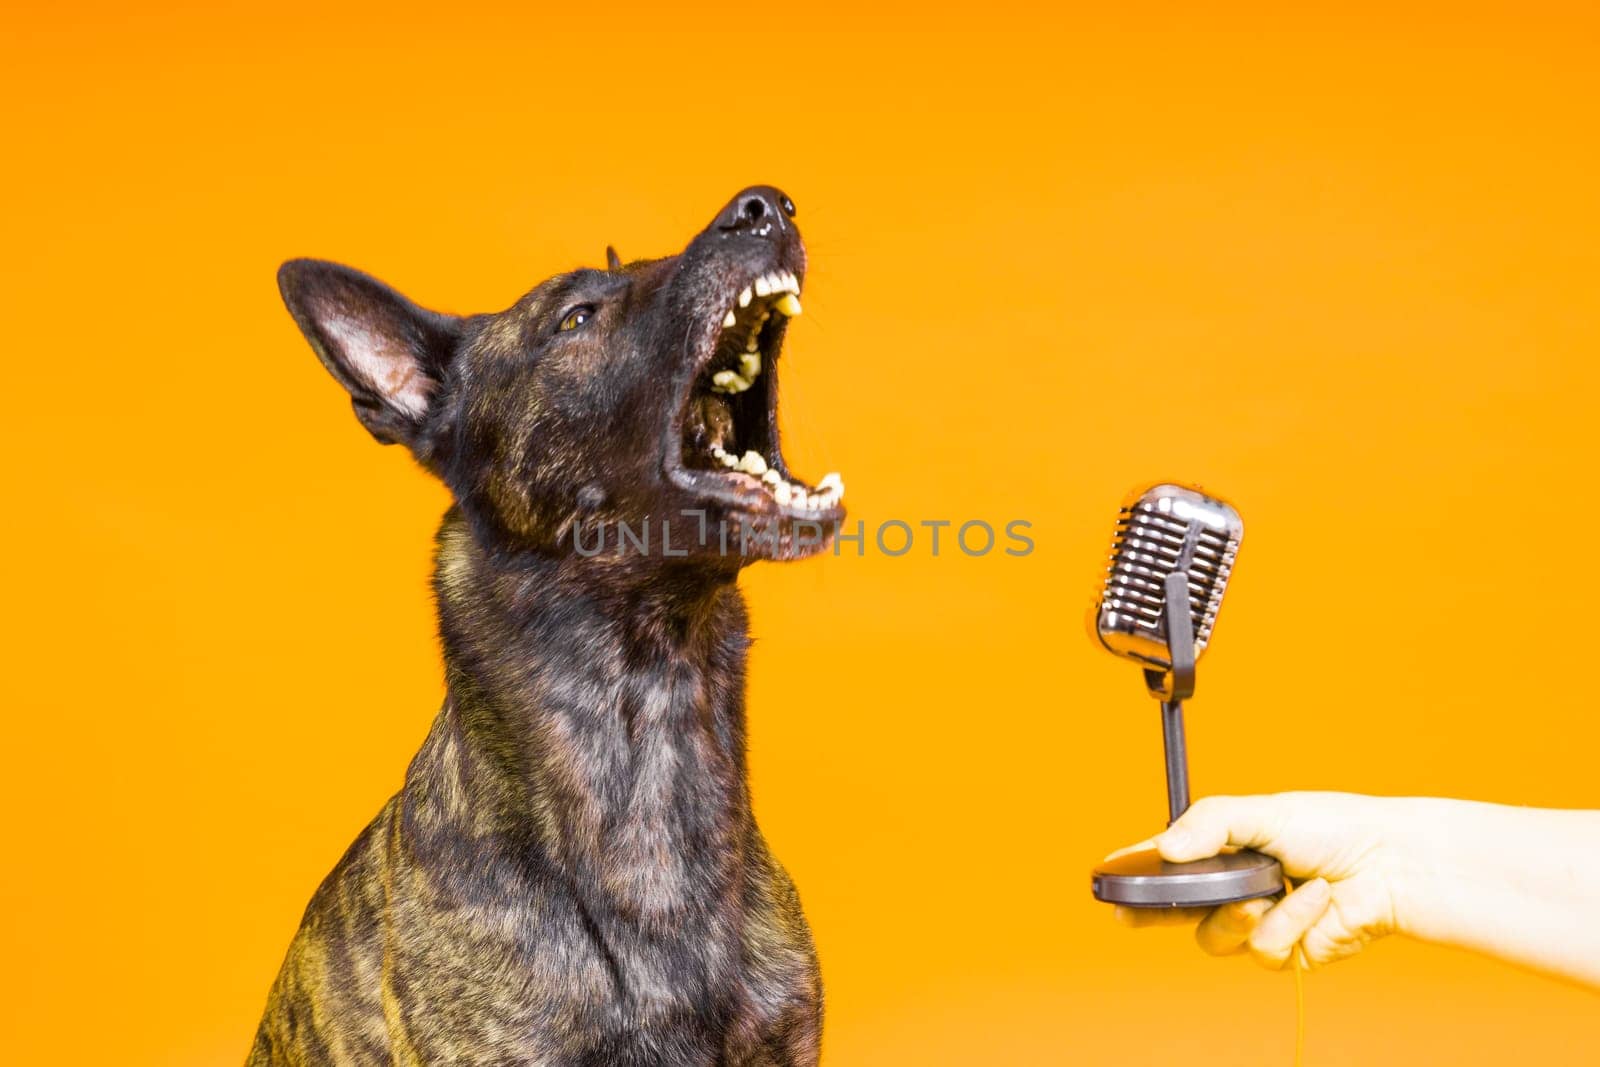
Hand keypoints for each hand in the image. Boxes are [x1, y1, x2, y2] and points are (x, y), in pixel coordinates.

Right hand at [1110, 792, 1405, 969]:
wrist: (1389, 864)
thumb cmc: (1333, 827)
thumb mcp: (1263, 811)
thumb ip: (1210, 823)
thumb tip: (1167, 847)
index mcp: (1222, 850)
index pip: (1167, 863)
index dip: (1133, 872)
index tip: (1105, 876)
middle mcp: (1233, 890)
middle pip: (1174, 912)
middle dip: (1152, 912)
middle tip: (1131, 912)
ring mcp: (1257, 922)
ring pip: (1216, 938)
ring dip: (1241, 914)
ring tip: (1270, 891)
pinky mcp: (1287, 951)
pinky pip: (1264, 949)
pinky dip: (1290, 923)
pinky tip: (1314, 899)